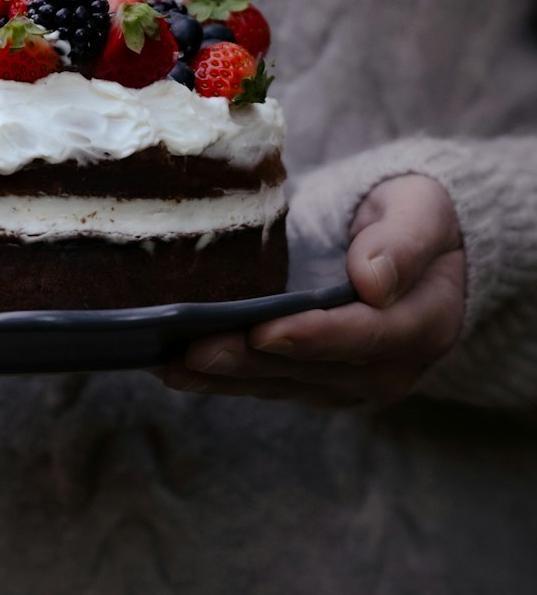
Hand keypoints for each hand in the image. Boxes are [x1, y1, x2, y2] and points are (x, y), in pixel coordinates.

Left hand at [157, 174, 465, 408]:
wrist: (409, 239)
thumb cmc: (413, 215)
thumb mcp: (421, 210)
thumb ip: (403, 242)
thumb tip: (374, 283)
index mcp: (424, 323)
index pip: (365, 336)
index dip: (313, 337)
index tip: (265, 331)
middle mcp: (389, 367)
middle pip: (314, 370)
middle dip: (251, 363)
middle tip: (194, 350)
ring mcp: (352, 381)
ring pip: (283, 384)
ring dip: (225, 377)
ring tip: (169, 363)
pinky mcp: (318, 383)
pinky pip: (269, 383)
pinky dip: (223, 379)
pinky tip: (176, 367)